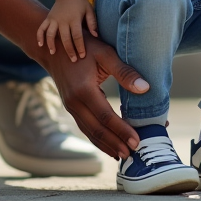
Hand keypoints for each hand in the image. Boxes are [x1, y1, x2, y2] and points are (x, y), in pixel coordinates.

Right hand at [36, 0, 96, 60]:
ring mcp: (54, 19)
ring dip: (51, 44)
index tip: (82, 55)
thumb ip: (92, 22)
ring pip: (50, 34)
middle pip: (65, 38)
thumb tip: (96, 35)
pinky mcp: (48, 18)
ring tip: (53, 53)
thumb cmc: (80, 4)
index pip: (77, 35)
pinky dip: (39, 36)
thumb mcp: (89, 10)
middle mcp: (63, 20)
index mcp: (74, 18)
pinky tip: (40, 45)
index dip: (79, 46)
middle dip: (69, 50)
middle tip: (73, 60)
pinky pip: (41, 28)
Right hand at [40, 35, 148, 159]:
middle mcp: (74, 102)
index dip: (121, 130)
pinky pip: (85, 127)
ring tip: (124, 155)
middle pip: (97, 129)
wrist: (54, 47)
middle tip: (134, 153)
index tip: (136, 140)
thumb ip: (124, 71)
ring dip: (106, 145)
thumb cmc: (83, 46)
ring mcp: (70, 106)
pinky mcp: (71, 108)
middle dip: (115, 143)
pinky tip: (109, 146)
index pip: (105, 116)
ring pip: (89, 131)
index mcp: (83, 90)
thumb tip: (145, 88)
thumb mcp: (104, 53)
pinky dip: (97, 139)